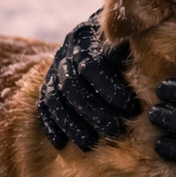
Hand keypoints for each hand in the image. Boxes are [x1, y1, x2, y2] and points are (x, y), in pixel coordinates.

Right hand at [37, 10, 140, 150]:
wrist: (102, 31)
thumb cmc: (125, 35)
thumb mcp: (129, 34)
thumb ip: (129, 43)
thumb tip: (131, 53)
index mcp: (84, 38)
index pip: (93, 66)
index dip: (111, 89)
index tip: (131, 109)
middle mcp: (64, 53)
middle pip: (73, 86)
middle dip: (93, 112)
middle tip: (114, 132)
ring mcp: (54, 70)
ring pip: (56, 99)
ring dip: (72, 124)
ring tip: (89, 145)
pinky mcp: (47, 85)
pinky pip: (44, 107)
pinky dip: (51, 125)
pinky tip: (60, 144)